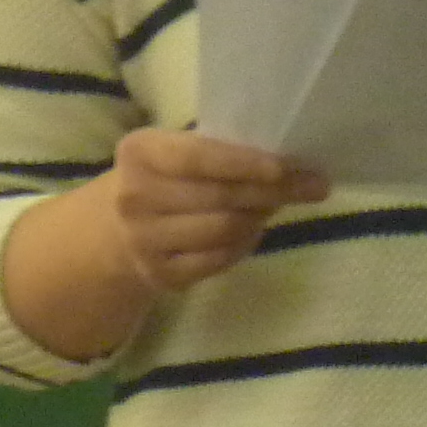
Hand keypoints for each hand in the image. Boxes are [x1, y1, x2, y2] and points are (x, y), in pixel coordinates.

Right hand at [94, 125, 332, 296]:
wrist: (112, 231)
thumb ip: (216, 152)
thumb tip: (287, 161)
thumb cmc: (161, 179)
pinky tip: (253, 230)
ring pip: (223, 230)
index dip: (244, 163)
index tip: (286, 167)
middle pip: (219, 197)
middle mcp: (135, 197)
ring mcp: (144, 240)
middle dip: (272, 191)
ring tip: (278, 206)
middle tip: (314, 186)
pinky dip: (244, 244)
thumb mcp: (172, 152)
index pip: (198, 158)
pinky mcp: (160, 275)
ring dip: (260, 218)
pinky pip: (218, 260)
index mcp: (139, 152)